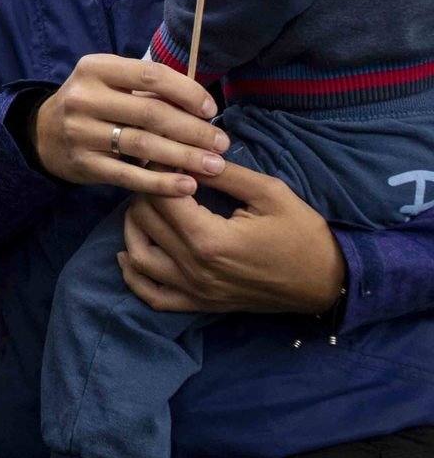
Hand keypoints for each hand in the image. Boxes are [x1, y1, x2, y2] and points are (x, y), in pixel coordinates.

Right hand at [33, 55, 228, 195]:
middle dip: (193, 130)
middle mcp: (84, 97)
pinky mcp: (83, 163)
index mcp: (95, 68)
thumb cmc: (92, 104)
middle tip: (222, 144)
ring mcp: (81, 132)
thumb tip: (201, 107)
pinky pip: (128, 176)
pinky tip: (186, 186)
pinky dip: (160, 183)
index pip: (150, 75)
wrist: (43, 133)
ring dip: (184, 157)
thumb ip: (148, 90)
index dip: (186, 92)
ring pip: (143, 145)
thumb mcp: (110, 83)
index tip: (210, 110)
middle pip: (151, 113)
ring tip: (214, 166)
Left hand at [119, 161, 343, 314]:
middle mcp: (194, 269)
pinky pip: (152, 296)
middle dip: (145, 191)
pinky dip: (134, 276)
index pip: (160, 197)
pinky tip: (130, 253)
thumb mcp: (269, 193)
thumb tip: (188, 153)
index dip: (158, 170)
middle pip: (144, 221)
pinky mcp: (199, 304)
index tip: (167, 155)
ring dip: (133, 226)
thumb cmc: (303, 234)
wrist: (328, 282)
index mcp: (210, 240)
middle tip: (159, 176)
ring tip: (147, 205)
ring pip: (137, 257)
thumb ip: (224, 174)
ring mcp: (194, 291)